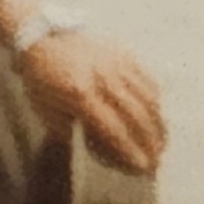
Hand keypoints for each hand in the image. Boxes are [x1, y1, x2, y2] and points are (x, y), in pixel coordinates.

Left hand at [18, 32, 166, 173]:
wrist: (40, 35)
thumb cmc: (41, 78)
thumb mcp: (46, 110)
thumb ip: (71, 133)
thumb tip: (96, 150)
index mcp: (80, 93)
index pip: (114, 128)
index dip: (131, 150)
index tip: (143, 167)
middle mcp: (103, 77)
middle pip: (137, 115)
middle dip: (151, 141)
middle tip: (158, 159)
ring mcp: (116, 63)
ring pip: (148, 97)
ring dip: (159, 123)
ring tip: (162, 141)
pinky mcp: (123, 53)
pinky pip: (147, 79)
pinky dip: (155, 100)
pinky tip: (157, 114)